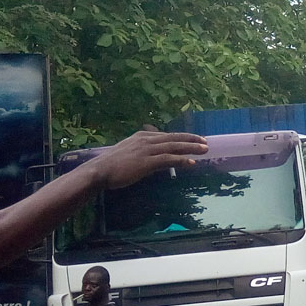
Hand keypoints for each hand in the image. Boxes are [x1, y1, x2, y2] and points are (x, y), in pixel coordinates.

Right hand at [93, 130, 208, 189]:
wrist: (100, 170)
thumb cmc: (112, 165)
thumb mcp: (129, 152)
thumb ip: (142, 151)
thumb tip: (154, 156)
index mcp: (142, 136)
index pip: (167, 135)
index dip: (183, 137)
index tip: (195, 138)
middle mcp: (146, 140)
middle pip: (174, 138)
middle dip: (191, 140)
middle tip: (206, 142)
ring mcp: (147, 150)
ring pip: (173, 147)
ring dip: (190, 148)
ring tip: (204, 150)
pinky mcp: (146, 162)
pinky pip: (167, 159)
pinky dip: (181, 160)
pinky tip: (191, 163)